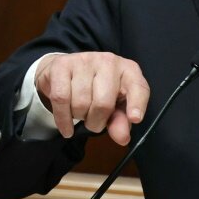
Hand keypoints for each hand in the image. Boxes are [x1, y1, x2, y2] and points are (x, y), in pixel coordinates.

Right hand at [34, 52, 149, 145]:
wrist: (64, 70)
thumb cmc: (96, 89)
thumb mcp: (114, 105)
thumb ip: (120, 121)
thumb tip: (122, 138)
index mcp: (128, 70)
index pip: (138, 87)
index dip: (137, 104)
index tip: (135, 119)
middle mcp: (109, 61)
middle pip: (103, 103)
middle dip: (96, 122)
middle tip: (93, 121)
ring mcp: (85, 60)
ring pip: (80, 103)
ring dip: (79, 117)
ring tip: (80, 112)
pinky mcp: (61, 64)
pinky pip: (60, 98)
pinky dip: (62, 119)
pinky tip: (66, 127)